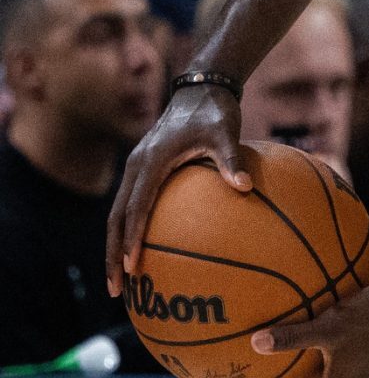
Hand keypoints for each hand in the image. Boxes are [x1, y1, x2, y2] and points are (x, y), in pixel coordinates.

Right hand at [107, 84, 251, 295]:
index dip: (132, 238)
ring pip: (117, 215)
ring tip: (121, 280)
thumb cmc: (216, 113)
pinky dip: (129, 231)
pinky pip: (130, 206)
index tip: (132, 266)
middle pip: (115, 218)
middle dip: (112, 254)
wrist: (202, 89)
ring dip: (115, 246)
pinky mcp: (144, 171)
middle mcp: (136, 167)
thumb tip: (246, 187)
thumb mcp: (226, 133)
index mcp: (150, 162)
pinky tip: (143, 252)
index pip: (136, 207)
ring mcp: (137, 169)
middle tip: (117, 288)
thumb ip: (232, 161)